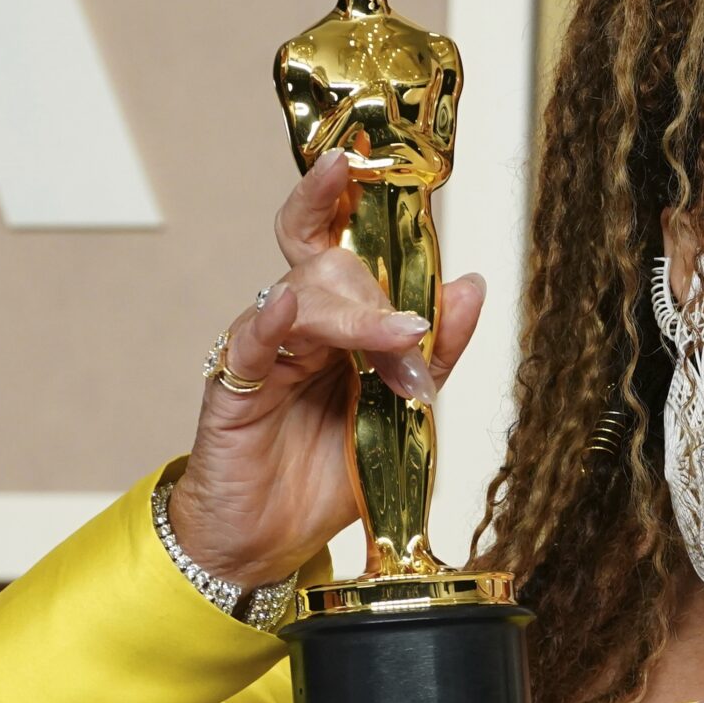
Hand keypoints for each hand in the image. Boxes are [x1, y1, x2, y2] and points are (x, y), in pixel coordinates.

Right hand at [166, 148, 483, 586]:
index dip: (348, 195)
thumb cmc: (326, 475)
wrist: (269, 543)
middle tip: (415, 326)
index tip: (369, 159)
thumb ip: (436, 353)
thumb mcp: (404, 416)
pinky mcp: (230, 387)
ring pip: (303, 297)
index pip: (344, 241)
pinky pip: (248, 342)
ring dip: (357, 319)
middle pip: (328, 263)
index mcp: (340, 323)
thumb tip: (473, 285)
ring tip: (396, 348)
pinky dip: (269, 324)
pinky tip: (286, 313)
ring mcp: (263, 350)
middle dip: (378, 286)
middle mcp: (299, 325)